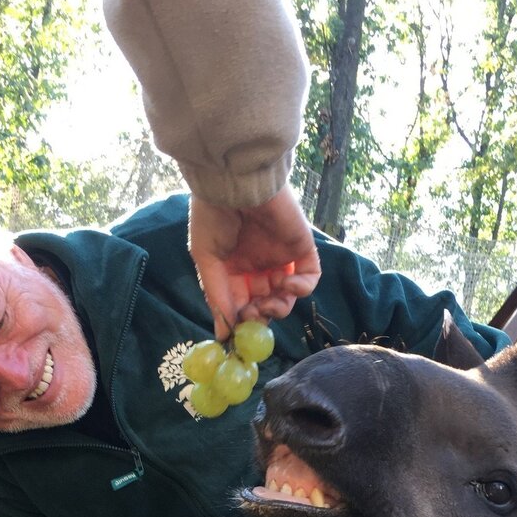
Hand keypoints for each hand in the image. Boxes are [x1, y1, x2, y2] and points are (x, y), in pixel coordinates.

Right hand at [188, 184, 321, 339]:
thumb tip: (223, 336)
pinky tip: (287, 284)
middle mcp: (258, 266)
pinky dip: (302, 288)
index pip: (241, 305)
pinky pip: (310, 277)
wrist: (235, 180)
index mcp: (233, 269)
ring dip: (280, 308)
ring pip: (287, 297)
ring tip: (269, 303)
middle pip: (265, 305)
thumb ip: (217, 297)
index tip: (238, 333)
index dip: (241, 321)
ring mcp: (281, 257)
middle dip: (260, 317)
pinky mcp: (301, 247)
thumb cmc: (212, 215)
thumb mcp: (206, 259)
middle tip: (254, 317)